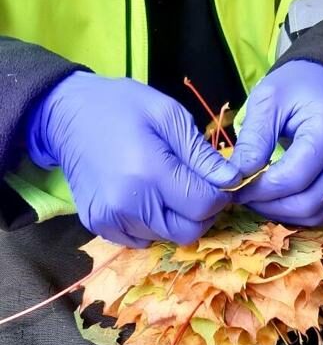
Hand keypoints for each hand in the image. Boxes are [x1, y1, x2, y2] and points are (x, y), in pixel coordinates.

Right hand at [26, 72, 240, 246]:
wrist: (67, 114)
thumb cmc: (123, 106)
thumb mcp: (169, 115)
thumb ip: (201, 154)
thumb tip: (232, 181)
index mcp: (149, 172)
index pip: (204, 206)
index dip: (220, 195)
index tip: (218, 179)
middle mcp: (128, 204)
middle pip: (188, 231)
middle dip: (202, 212)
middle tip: (196, 185)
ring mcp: (110, 219)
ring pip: (167, 237)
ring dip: (177, 217)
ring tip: (167, 185)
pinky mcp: (99, 225)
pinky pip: (142, 239)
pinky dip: (153, 223)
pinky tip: (147, 196)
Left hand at [231, 61, 322, 224]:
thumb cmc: (295, 87)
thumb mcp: (267, 101)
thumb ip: (253, 139)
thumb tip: (236, 177)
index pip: (293, 178)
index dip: (260, 190)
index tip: (234, 187)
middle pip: (308, 203)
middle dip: (269, 206)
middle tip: (244, 195)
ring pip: (316, 214)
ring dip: (282, 213)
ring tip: (258, 196)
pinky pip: (322, 212)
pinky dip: (296, 212)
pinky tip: (276, 197)